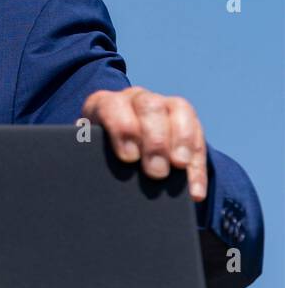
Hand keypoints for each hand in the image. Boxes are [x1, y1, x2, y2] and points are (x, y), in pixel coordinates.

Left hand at [82, 86, 206, 200]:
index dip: (123, 129)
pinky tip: (194, 190)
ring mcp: (163, 104)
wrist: (118, 147)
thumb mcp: (90, 150)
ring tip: (179, 168)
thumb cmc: (99, 152)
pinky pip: (198, 135)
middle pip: (150, 107)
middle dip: (155, 141)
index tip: (128, 158)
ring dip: (181, 142)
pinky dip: (197, 166)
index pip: (114, 106)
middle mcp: (135, 98)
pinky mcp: (187, 119)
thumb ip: (90, 153)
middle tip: (155, 172)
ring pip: (178, 111)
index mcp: (106, 103)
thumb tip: (89, 167)